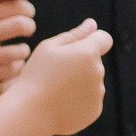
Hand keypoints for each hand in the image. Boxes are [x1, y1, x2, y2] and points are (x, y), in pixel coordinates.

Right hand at [5, 21, 110, 135]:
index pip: (103, 38)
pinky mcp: (95, 110)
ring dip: (78, 82)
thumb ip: (74, 35)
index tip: (76, 48)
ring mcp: (99, 92)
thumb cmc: (35, 76)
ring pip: (91, 81)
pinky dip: (78, 99)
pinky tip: (59, 102)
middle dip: (79, 64)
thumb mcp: (47, 48)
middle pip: (94, 61)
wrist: (31, 112)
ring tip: (55, 90)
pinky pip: (89, 99)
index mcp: (88, 53)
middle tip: (54, 73)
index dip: (91, 40)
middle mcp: (98, 71)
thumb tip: (92, 24)